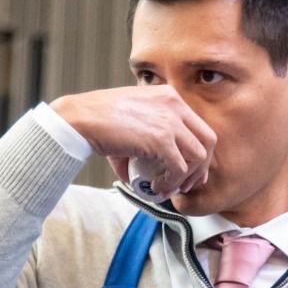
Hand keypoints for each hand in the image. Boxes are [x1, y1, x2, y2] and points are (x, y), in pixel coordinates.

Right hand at [50, 86, 214, 197]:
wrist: (81, 119)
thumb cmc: (97, 120)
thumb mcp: (128, 121)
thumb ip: (140, 142)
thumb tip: (135, 176)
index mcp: (169, 97)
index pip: (198, 126)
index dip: (199, 152)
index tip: (190, 170)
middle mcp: (174, 105)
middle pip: (207, 141)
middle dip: (200, 167)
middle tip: (187, 184)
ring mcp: (169, 121)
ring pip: (197, 156)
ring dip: (187, 178)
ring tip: (169, 190)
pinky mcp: (161, 139)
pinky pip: (179, 168)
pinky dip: (172, 184)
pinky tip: (158, 190)